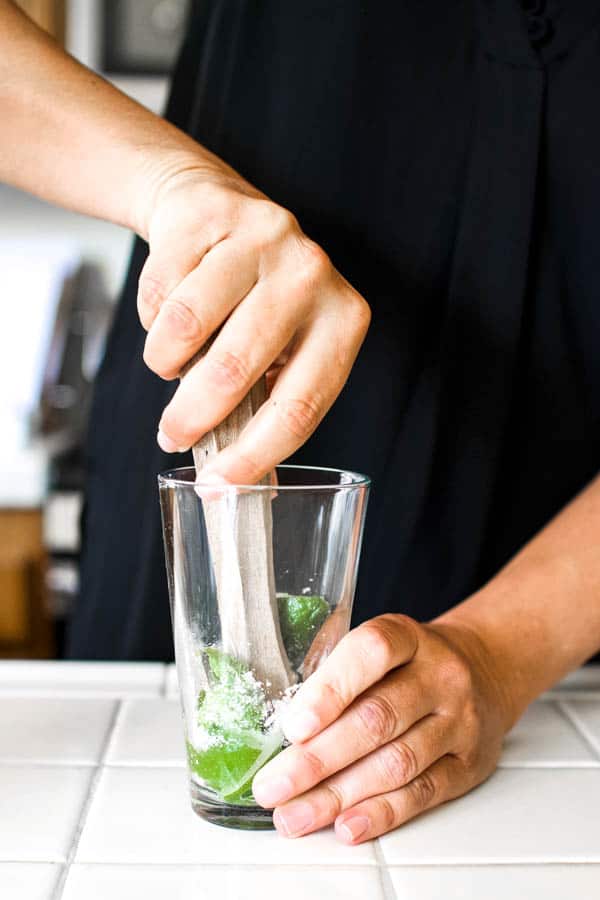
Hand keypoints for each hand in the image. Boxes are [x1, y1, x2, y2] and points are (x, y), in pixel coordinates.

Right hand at [137, 164, 369, 481]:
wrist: (218, 209)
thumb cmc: (255, 299)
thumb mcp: (285, 347)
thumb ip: (269, 400)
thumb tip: (231, 480)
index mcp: (344, 320)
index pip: (300, 406)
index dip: (255, 454)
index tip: (219, 485)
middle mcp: (312, 274)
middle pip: (237, 371)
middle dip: (192, 418)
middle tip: (172, 436)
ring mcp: (263, 238)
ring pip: (186, 328)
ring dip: (164, 361)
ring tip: (169, 362)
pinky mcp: (212, 215)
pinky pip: (159, 291)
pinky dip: (151, 318)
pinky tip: (166, 310)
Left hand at [252, 613, 513, 842]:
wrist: (485, 670)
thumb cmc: (413, 662)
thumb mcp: (382, 646)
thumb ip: (340, 675)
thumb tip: (280, 731)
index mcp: (409, 637)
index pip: (371, 652)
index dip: (330, 689)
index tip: (293, 725)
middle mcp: (440, 676)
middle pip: (377, 718)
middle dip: (318, 759)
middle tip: (274, 786)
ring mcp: (459, 721)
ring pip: (397, 763)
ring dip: (339, 795)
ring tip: (296, 814)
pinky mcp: (470, 765)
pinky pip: (424, 793)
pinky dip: (381, 813)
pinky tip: (346, 824)